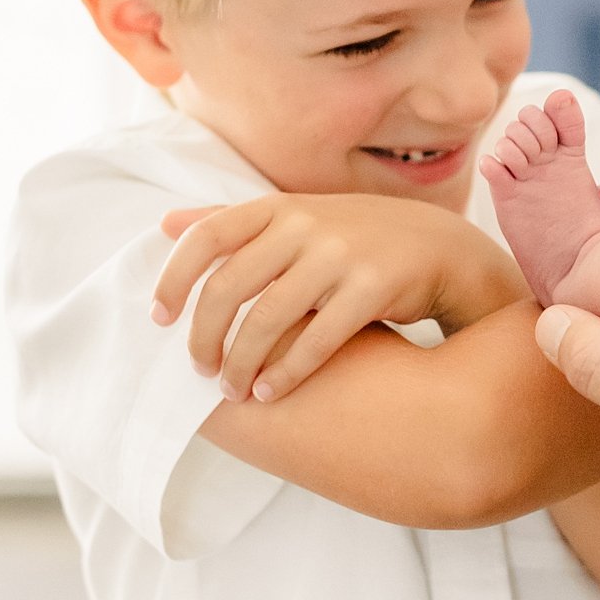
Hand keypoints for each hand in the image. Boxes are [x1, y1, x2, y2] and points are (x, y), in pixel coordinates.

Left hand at [151, 193, 526, 401]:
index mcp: (278, 207)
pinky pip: (316, 339)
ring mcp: (339, 255)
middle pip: (228, 286)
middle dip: (204, 335)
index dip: (174, 279)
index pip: (205, 237)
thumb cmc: (355, 237)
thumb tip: (165, 224)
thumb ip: (232, 221)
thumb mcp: (295, 217)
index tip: (159, 318)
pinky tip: (269, 392)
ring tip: (232, 389)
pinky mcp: (372, 288)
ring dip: (241, 361)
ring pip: (267, 317)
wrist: (440, 246)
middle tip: (198, 369)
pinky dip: (286, 372)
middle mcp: (304, 225)